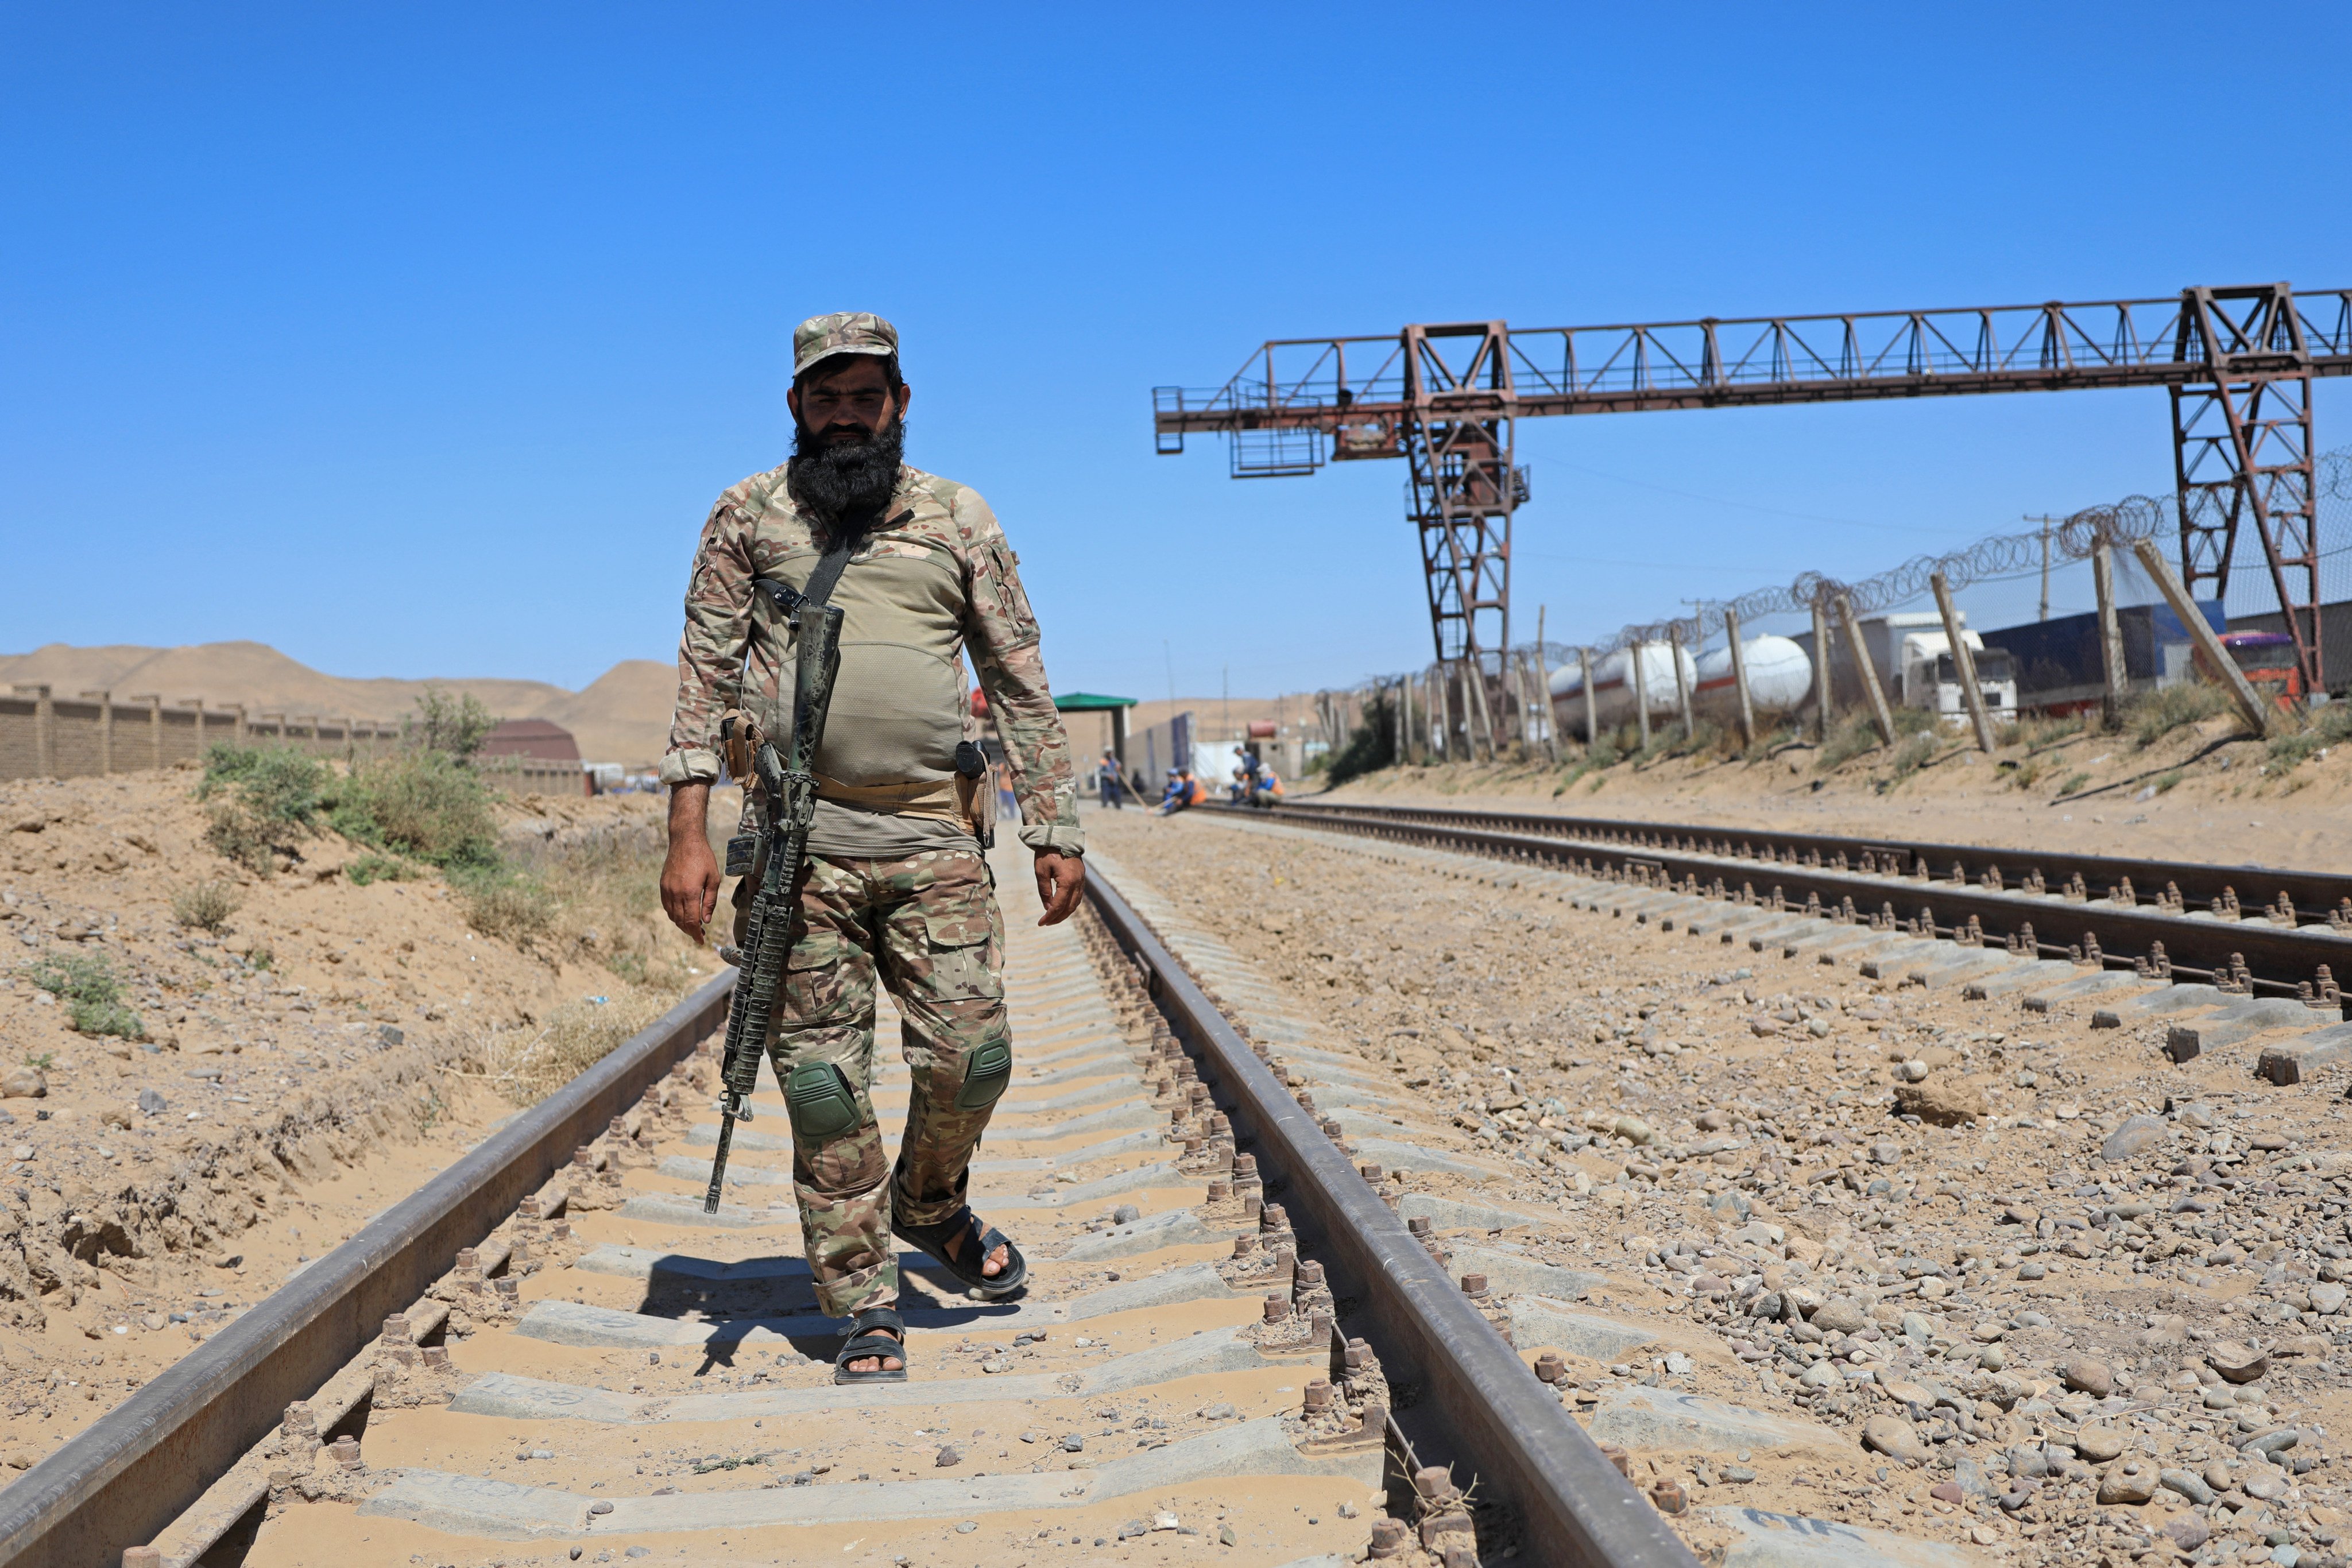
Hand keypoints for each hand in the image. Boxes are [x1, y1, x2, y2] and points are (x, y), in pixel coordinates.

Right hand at [660, 783, 721, 941]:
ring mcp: (667, 889)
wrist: (685, 841)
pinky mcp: (663, 885)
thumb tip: (706, 919)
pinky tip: (682, 914)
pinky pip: (666, 906)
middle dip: (690, 931)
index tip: (701, 941)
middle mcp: (676, 893)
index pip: (692, 921)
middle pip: (681, 921)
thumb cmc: (703, 858)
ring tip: (692, 926)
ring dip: (681, 924)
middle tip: (699, 935)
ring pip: (672, 915)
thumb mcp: (713, 878)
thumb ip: (709, 901)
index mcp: (690, 892)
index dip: (696, 934)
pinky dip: (673, 914)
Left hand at [1032, 850, 1083, 925]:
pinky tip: (1062, 906)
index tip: (1041, 923)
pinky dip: (1070, 904)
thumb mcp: (1041, 871)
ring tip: (1054, 917)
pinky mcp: (1081, 877)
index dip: (1049, 916)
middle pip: (1069, 907)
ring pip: (1076, 903)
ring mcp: (1082, 879)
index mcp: (1067, 881)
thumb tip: (1048, 908)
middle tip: (1047, 922)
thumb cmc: (1047, 852)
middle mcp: (1078, 882)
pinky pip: (1078, 895)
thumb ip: (1044, 890)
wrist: (1059, 835)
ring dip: (1065, 912)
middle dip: (1058, 918)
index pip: (1058, 905)